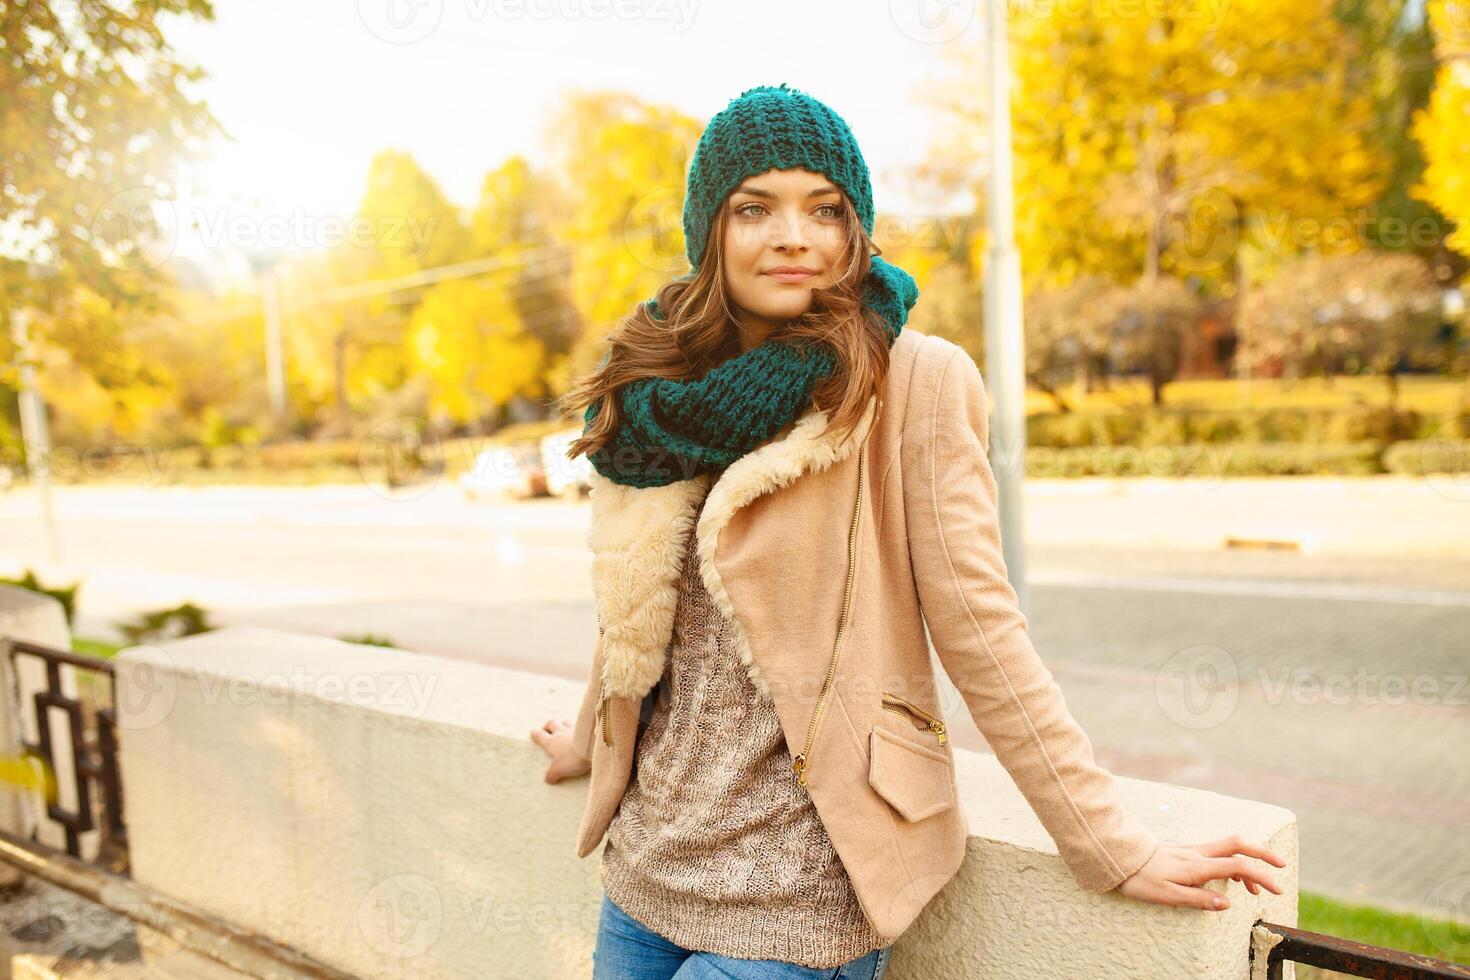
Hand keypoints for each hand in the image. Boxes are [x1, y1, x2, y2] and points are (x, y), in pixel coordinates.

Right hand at [531, 717, 591, 783]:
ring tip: (565, 730)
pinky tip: (581, 732)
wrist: (592, 746)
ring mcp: (574, 728)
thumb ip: (552, 774)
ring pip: (565, 721)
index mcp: (552, 742)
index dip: (535, 734)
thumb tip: (547, 779)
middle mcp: (561, 732)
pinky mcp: (586, 728)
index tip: (534, 735)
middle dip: (548, 726)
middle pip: (551, 723)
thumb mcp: (559, 770)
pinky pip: (580, 724)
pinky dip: (579, 727)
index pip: (538, 734)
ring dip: (564, 724)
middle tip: (548, 730)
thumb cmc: (573, 757)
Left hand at [1117, 835, 1286, 909]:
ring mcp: (1192, 850)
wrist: (1119, 859)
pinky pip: (1217, 852)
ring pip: (1228, 847)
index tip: (1277, 888)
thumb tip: (1227, 903)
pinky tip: (1231, 879)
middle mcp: (1197, 853)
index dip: (1261, 875)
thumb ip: (1198, 899)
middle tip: (1282, 865)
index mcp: (1197, 865)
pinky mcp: (1186, 852)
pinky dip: (1232, 862)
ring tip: (1256, 888)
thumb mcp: (1168, 895)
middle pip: (1238, 844)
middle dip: (1263, 852)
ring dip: (1248, 861)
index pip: (1237, 866)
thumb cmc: (1140, 879)